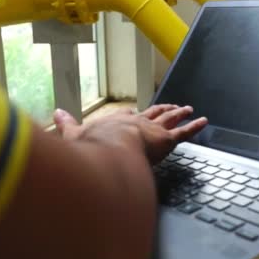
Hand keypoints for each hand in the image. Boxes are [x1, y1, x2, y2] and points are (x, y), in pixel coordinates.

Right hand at [53, 104, 206, 163]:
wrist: (110, 152)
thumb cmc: (92, 146)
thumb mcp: (74, 135)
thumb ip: (66, 125)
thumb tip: (55, 113)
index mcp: (116, 122)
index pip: (126, 116)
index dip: (131, 115)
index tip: (133, 113)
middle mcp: (135, 122)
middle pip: (150, 114)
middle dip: (160, 110)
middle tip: (169, 107)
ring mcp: (152, 130)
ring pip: (168, 120)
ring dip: (178, 113)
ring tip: (187, 109)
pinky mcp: (165, 139)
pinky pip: (183, 132)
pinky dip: (194, 126)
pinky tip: (204, 121)